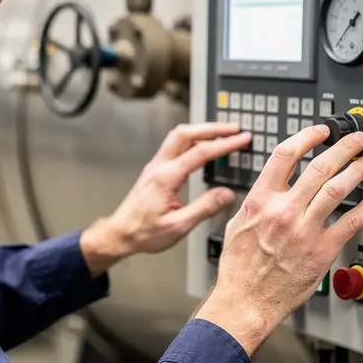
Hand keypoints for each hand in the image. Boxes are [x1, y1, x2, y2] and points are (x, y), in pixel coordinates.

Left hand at [80, 122, 251, 276]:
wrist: (120, 234)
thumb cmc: (143, 232)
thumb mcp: (178, 226)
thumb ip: (204, 208)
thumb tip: (227, 194)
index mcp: (166, 178)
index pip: (200, 152)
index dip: (225, 144)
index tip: (242, 138)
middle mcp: (159, 167)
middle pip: (186, 134)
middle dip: (212, 128)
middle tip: (234, 128)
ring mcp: (156, 166)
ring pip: (178, 136)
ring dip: (201, 131)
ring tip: (222, 132)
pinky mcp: (155, 170)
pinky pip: (174, 146)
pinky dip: (192, 140)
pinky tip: (201, 146)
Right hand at [193, 125, 362, 357]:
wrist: (245, 299)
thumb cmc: (240, 268)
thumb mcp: (237, 224)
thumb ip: (256, 202)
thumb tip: (269, 187)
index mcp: (260, 200)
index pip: (286, 155)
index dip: (307, 136)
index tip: (321, 131)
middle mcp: (283, 211)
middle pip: (319, 167)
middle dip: (343, 148)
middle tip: (356, 140)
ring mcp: (304, 230)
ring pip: (337, 189)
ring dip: (357, 171)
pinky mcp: (321, 250)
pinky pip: (351, 222)